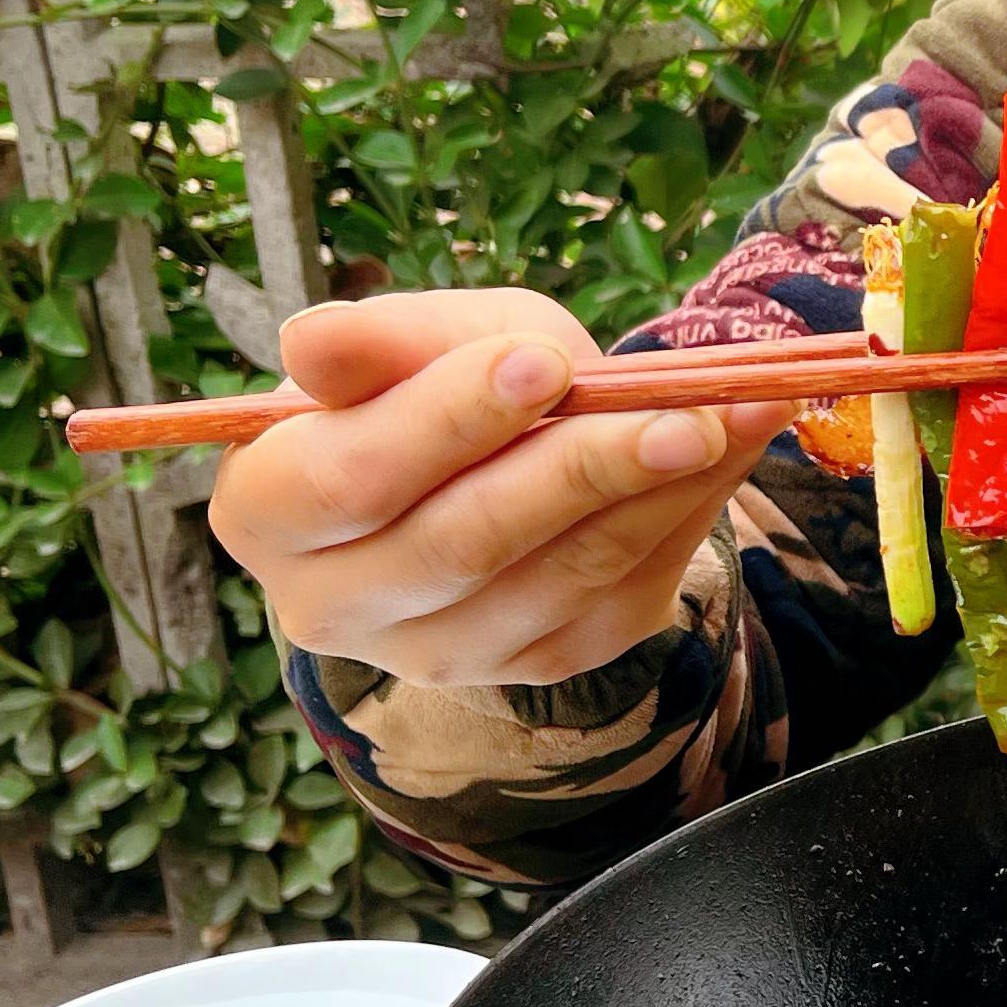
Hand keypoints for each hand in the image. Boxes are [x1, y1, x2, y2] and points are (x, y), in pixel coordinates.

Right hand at [208, 289, 796, 687]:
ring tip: (738, 415)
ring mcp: (434, 654)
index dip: (447, 420)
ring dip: (660, 495)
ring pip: (556, 581)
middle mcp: (331, 606)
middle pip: (461, 545)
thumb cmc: (432, 384)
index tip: (542, 360)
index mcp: (268, 511)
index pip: (351, 478)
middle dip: (581, 470)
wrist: (488, 463)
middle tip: (681, 410)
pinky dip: (686, 520)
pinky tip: (734, 449)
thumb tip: (310, 343)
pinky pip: (616, 603)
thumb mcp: (417, 339)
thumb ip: (381, 342)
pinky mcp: (529, 667)